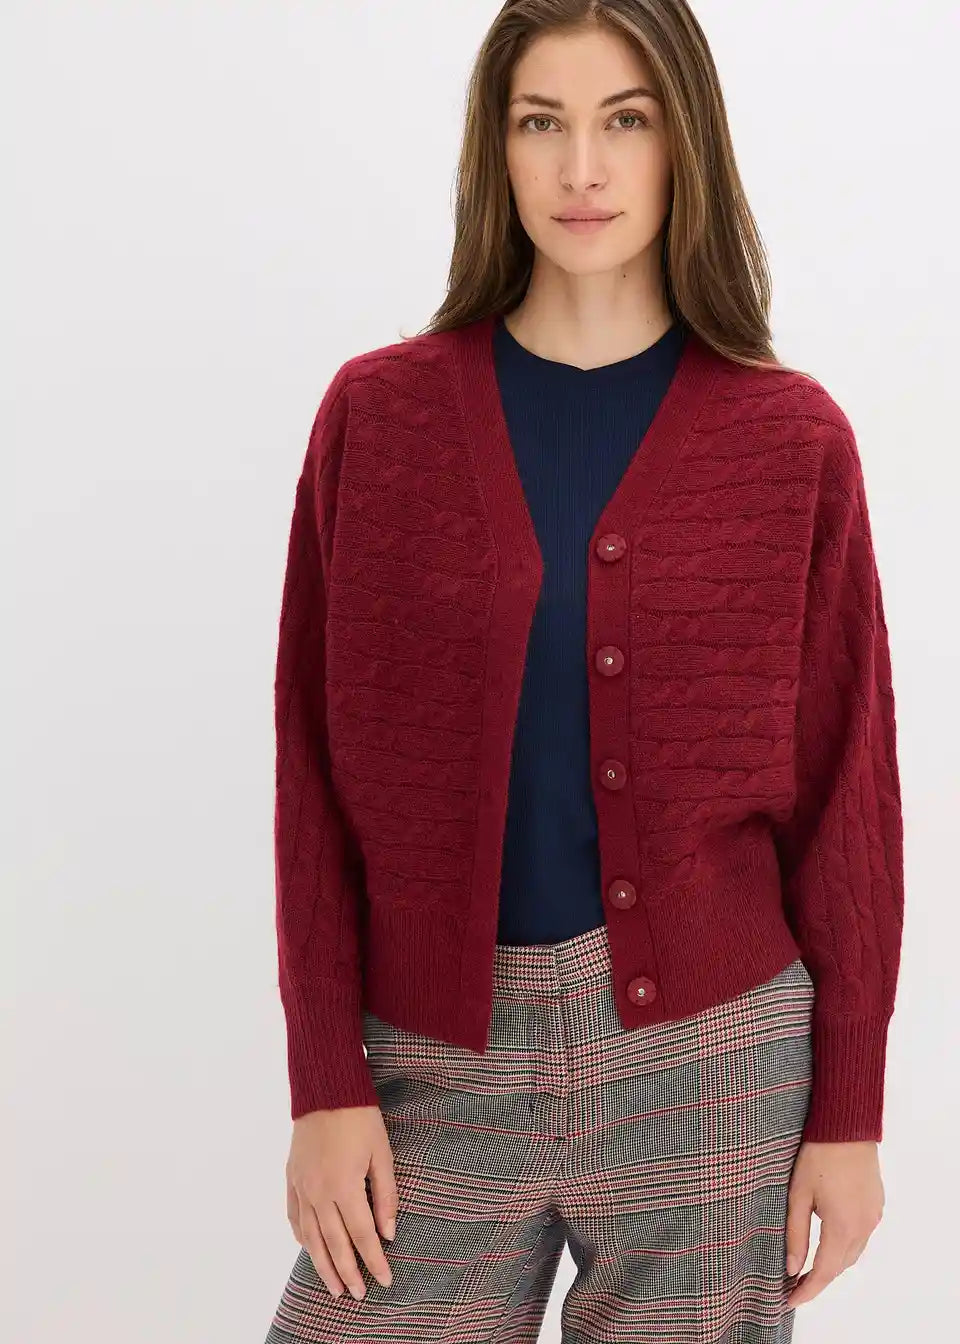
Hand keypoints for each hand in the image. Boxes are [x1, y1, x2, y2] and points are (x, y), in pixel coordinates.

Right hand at [286, 1105, 397, 1299]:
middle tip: (358, 1295)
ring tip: (334, 1287)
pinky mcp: (292, 1177)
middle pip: (334, 1243)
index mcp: (344, 1187)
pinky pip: (294, 1216)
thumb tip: (388, 1232)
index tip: (384, 1280)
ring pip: (311, 1237)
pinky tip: (309, 1249)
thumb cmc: (359, 1117)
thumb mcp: (382, 1153)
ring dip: (323, 1264)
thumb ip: (385, 1195)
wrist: (325, 1088)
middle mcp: (319, 1193)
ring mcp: (301, 1186)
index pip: (362, 1235)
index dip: (374, 1261)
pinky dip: (302, 1237)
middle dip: (348, 1272)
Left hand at [785, 1140, 884, 1307]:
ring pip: (853, 1252)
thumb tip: (791, 1267)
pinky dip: (845, 1246)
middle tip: (794, 1285)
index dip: (807, 1290)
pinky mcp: (876, 1205)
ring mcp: (873, 1216)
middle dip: (818, 1279)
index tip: (789, 1300)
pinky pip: (861, 1236)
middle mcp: (863, 1226)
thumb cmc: (818, 1155)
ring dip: (833, 1263)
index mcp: (842, 1226)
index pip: (824, 1272)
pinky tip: (829, 1241)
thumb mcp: (798, 1194)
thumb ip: (795, 1233)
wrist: (847, 1126)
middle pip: (840, 1266)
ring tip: (808, 1267)